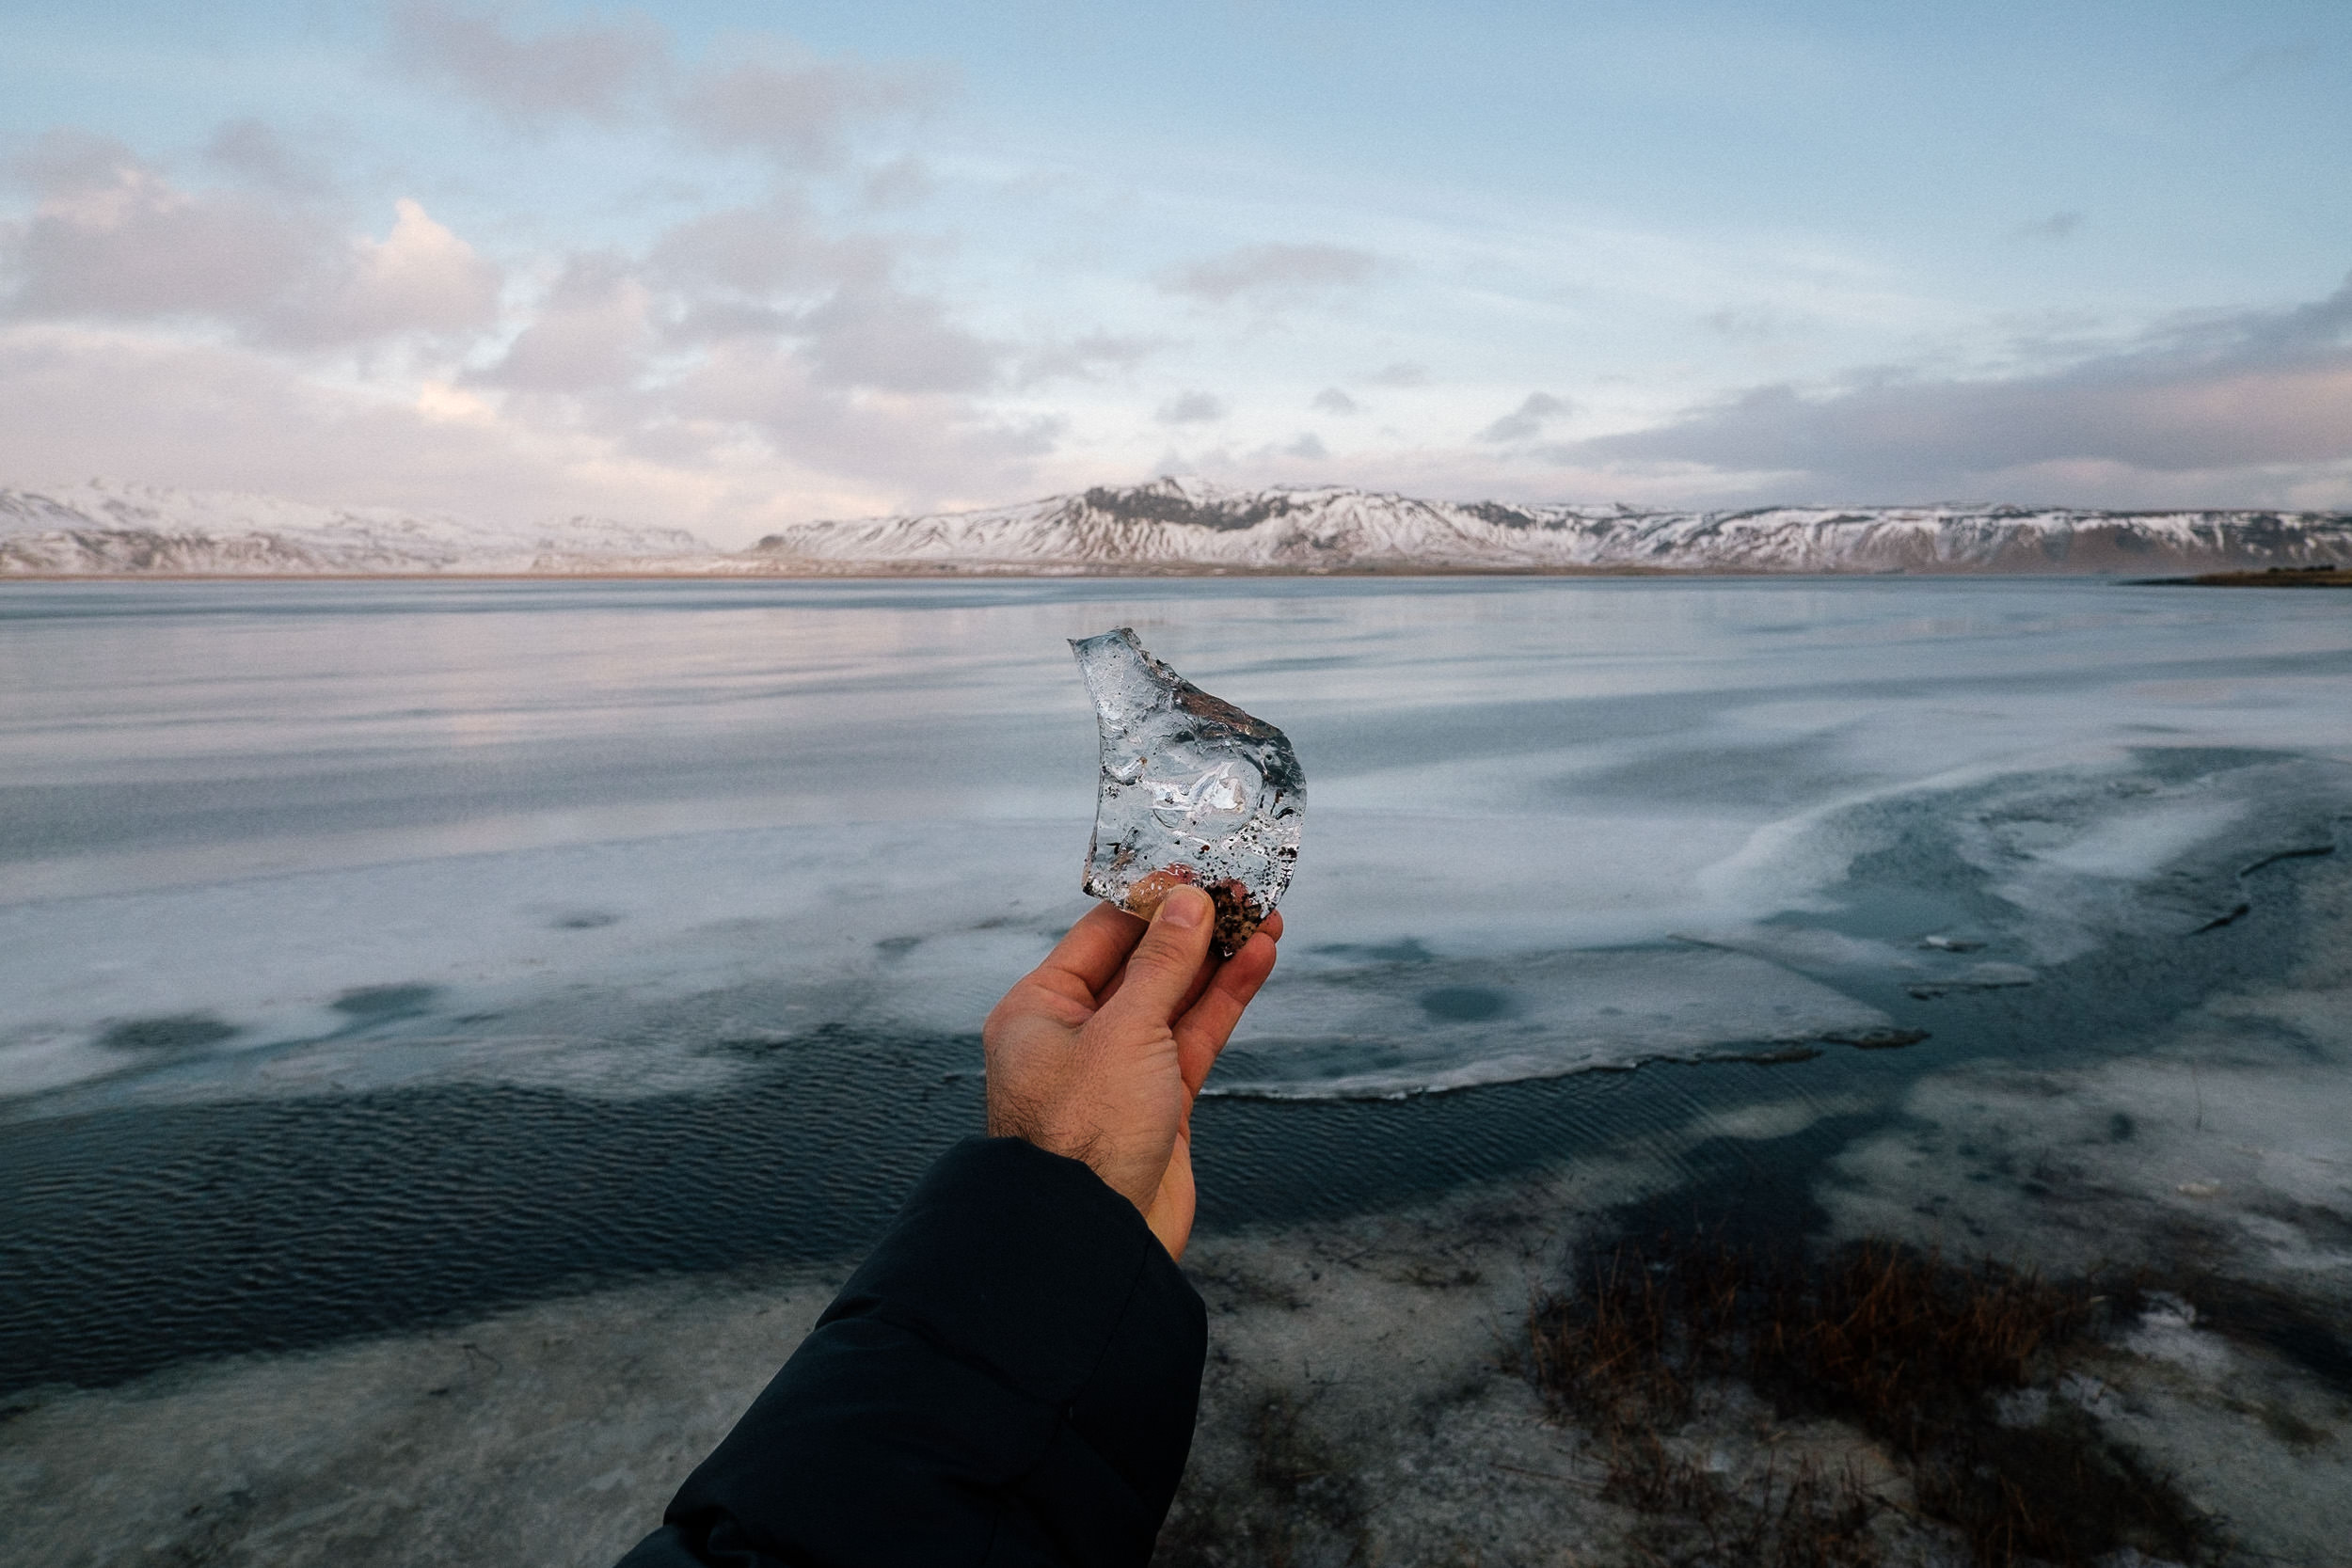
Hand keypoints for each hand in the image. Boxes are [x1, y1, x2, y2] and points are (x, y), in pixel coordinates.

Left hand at [983, 887, 1281, 1259]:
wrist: (1092, 1241)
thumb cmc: (1082, 1140)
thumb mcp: (1125, 1032)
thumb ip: (1163, 965)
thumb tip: (1187, 903)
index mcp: (1039, 1010)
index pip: (1100, 935)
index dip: (1152, 900)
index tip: (1197, 869)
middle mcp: (1074, 1035)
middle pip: (1142, 963)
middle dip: (1193, 927)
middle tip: (1242, 889)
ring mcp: (1119, 1070)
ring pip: (1176, 998)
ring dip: (1219, 959)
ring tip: (1264, 917)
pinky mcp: (1159, 1103)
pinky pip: (1194, 1037)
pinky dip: (1224, 1000)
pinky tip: (1255, 961)